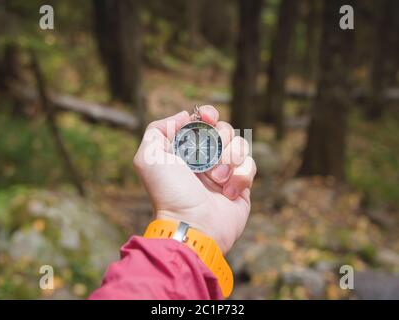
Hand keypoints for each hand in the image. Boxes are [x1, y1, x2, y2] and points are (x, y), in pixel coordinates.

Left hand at [133, 106, 256, 253]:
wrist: (193, 225)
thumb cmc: (170, 192)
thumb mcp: (148, 158)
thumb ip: (157, 130)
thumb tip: (184, 116)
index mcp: (186, 149)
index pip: (203, 121)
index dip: (208, 114)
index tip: (208, 117)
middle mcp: (206, 158)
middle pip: (224, 129)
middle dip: (219, 138)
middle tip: (208, 158)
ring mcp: (225, 171)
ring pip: (240, 145)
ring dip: (229, 159)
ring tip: (217, 179)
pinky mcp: (241, 185)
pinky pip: (250, 165)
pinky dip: (240, 176)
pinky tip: (228, 192)